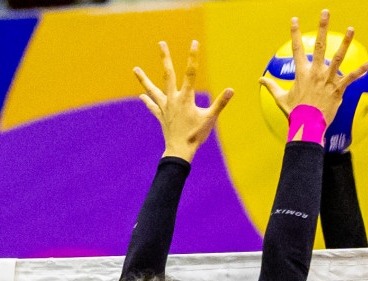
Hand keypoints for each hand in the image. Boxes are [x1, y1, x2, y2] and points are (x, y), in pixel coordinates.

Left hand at [134, 40, 233, 161]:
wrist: (180, 151)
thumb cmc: (196, 135)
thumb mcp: (210, 118)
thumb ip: (220, 103)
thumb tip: (231, 90)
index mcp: (186, 98)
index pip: (191, 73)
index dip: (193, 57)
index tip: (194, 42)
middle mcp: (173, 99)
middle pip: (167, 74)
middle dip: (165, 58)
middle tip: (161, 43)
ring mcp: (165, 107)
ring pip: (153, 90)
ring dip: (144, 79)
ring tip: (135, 69)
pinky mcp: (161, 116)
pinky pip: (153, 106)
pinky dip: (147, 101)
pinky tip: (141, 96)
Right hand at [259, 10, 367, 125]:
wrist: (307, 127)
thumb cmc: (294, 113)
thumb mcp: (281, 98)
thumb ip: (271, 86)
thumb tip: (260, 80)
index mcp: (301, 72)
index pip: (297, 48)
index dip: (295, 32)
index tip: (294, 19)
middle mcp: (315, 72)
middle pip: (320, 45)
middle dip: (322, 27)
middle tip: (325, 12)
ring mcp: (328, 80)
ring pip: (338, 57)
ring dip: (345, 42)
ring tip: (351, 28)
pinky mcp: (338, 89)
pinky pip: (352, 77)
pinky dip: (362, 69)